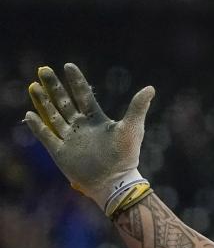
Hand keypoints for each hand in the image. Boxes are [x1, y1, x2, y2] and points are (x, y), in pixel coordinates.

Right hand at [24, 64, 154, 214]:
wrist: (114, 182)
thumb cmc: (126, 156)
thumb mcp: (133, 129)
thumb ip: (138, 108)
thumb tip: (150, 88)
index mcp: (96, 119)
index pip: (84, 95)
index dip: (76, 81)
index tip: (68, 65)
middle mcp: (81, 126)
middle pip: (64, 102)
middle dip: (54, 86)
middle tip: (44, 69)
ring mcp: (70, 138)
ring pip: (53, 115)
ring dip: (43, 101)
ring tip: (34, 86)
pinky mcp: (60, 152)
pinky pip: (46, 136)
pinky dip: (38, 126)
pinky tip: (29, 114)